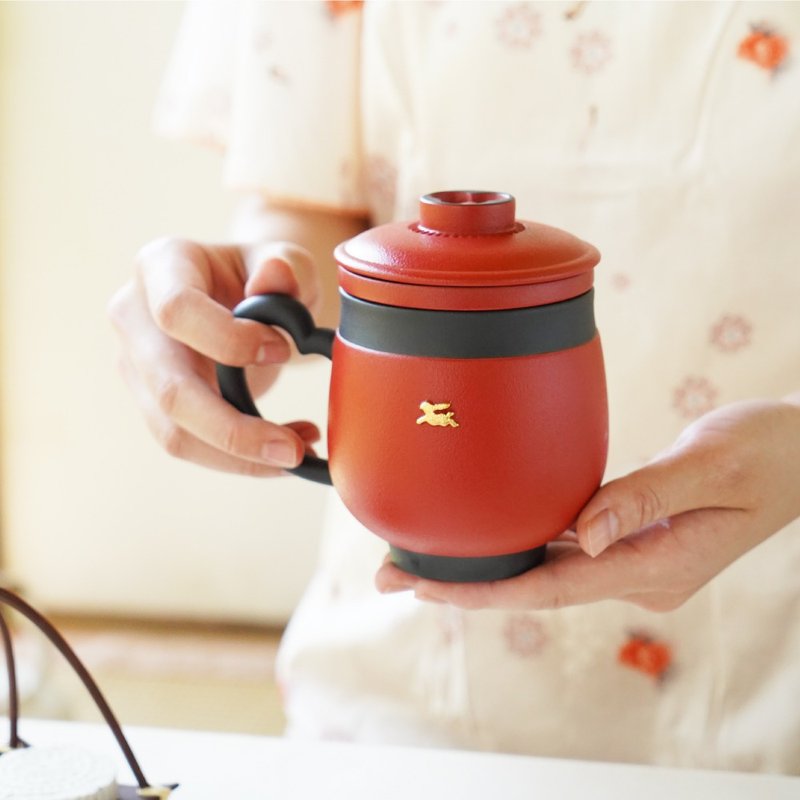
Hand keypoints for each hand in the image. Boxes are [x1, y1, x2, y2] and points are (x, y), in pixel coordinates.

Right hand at [109, 235, 321, 475]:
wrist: (242, 296)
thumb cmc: (260, 273)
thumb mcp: (285, 259)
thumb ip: (288, 266)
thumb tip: (275, 278)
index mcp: (161, 266)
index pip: (176, 310)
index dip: (228, 339)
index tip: (284, 351)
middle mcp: (134, 316)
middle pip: (170, 389)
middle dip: (234, 429)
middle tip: (293, 450)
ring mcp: (136, 365)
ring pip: (175, 432)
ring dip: (239, 457)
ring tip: (296, 453)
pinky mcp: (151, 403)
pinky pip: (189, 445)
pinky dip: (239, 459)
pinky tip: (283, 448)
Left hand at [376, 398, 799, 610]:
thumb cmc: (767, 453)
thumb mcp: (710, 466)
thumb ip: (645, 496)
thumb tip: (580, 534)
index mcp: (653, 565)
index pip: (550, 588)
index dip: (480, 593)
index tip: (420, 589)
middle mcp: (636, 572)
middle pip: (536, 586)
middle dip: (464, 584)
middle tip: (392, 571)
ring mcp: (634, 559)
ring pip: (547, 568)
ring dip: (487, 564)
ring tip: (423, 555)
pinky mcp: (633, 538)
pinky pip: (566, 545)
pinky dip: (522, 541)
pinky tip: (490, 529)